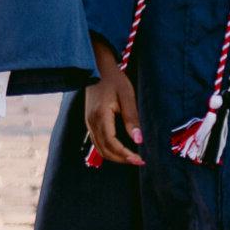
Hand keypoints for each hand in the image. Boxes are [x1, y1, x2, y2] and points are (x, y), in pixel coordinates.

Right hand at [83, 41, 142, 165]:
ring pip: (100, 148)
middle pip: (105, 150)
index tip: (140, 159)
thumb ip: (132, 118)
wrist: (98, 67)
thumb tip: (139, 140)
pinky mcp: (89, 121)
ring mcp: (88, 122)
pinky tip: (120, 149)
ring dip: (115, 156)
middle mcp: (91, 122)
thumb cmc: (114, 80)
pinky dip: (108, 150)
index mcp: (100, 116)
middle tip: (139, 161)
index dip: (126, 155)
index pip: (112, 144)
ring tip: (131, 157)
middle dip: (122, 159)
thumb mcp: (127, 96)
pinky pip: (97, 142)